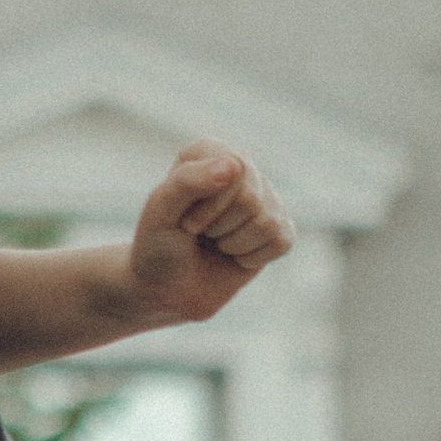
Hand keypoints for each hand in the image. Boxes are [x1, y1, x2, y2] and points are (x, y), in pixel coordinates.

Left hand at [127, 144, 292, 324]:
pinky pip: (281, 241)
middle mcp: (241, 167)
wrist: (166, 288)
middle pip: (250, 199)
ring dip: (233, 244)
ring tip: (214, 242)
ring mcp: (264, 196)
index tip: (185, 222)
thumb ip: (188, 181)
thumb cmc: (158, 244)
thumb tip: (233, 165)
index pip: (231, 172)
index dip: (208, 208)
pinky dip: (251, 258)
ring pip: (267, 222)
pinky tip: (233, 254)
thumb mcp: (160, 212)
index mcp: (208, 152)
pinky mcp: (279, 226)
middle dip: (218, 227)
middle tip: (199, 233)